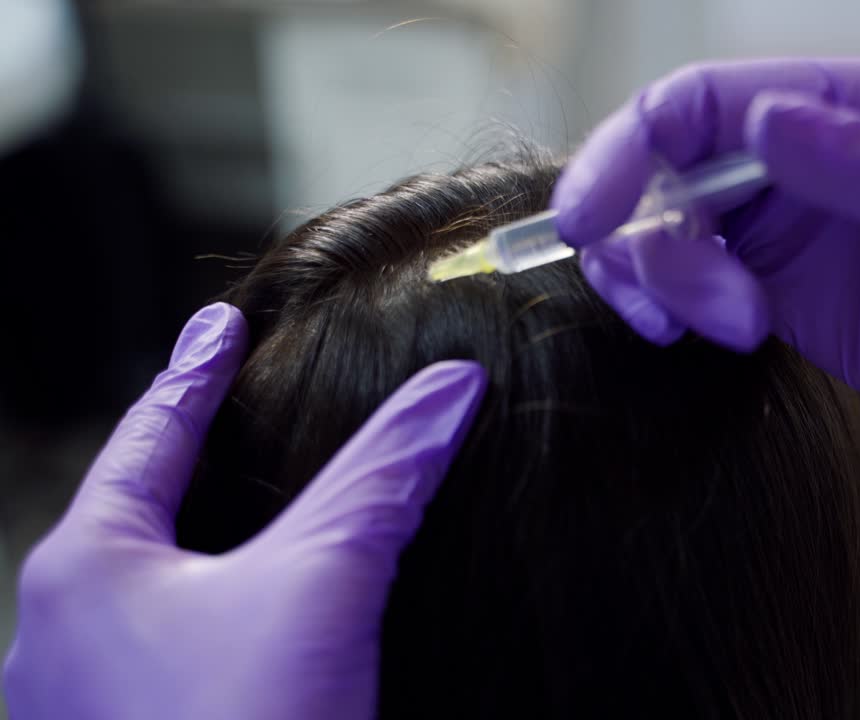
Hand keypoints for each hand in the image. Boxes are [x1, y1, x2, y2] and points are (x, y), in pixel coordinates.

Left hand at [3, 303, 487, 718]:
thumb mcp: (320, 587)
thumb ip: (382, 477)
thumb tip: (450, 387)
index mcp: (85, 573)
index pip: (150, 433)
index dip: (196, 371)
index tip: (220, 324)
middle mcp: (59, 639)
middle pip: (132, 513)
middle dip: (185, 457)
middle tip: (232, 406)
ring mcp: (82, 710)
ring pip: (146, 597)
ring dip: (199, 550)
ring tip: (247, 518)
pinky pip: (167, 662)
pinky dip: (216, 623)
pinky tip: (262, 638)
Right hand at [551, 57, 859, 533]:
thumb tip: (764, 121)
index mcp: (849, 104)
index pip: (705, 99)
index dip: (631, 148)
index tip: (592, 217)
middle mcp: (798, 152)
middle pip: (660, 164)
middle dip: (654, 238)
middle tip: (704, 311)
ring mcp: (776, 221)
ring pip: (658, 228)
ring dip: (664, 283)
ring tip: (740, 328)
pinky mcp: (762, 284)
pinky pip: (676, 281)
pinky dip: (664, 306)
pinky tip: (706, 334)